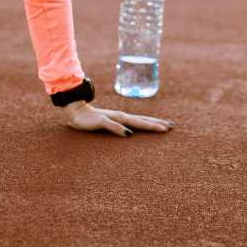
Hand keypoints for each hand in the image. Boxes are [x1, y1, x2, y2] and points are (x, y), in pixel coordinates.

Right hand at [59, 101, 173, 136]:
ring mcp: (111, 118)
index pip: (142, 120)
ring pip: (132, 122)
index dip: (155, 122)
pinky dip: (121, 129)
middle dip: (157, 123)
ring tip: (160, 128)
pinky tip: (129, 134)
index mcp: (122, 118)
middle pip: (142, 120)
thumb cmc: (92, 119)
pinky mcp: (101, 121)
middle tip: (171, 127)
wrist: (75, 111)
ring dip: (147, 125)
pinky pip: (112, 125)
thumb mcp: (107, 125)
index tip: (169, 126)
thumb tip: (130, 135)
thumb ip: (117, 128)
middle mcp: (120, 116)